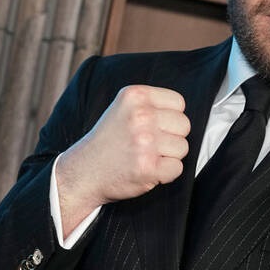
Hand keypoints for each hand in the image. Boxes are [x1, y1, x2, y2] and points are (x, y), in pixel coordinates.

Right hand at [55, 85, 189, 233]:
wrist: (83, 171)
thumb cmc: (109, 140)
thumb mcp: (124, 108)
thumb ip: (152, 104)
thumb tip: (185, 112)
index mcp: (135, 95)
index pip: (179, 102)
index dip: (169, 117)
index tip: (151, 126)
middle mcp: (141, 115)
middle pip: (184, 125)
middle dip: (171, 137)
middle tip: (147, 144)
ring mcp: (144, 142)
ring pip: (183, 147)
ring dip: (168, 156)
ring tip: (144, 156)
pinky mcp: (147, 167)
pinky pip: (177, 168)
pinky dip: (165, 174)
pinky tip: (146, 170)